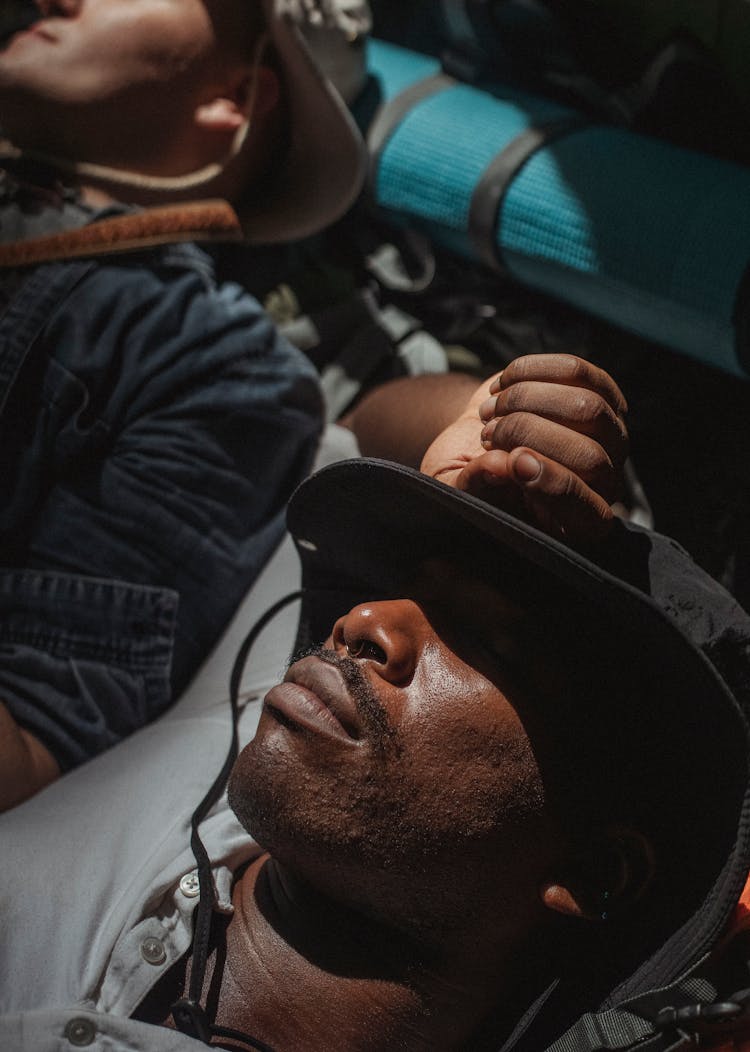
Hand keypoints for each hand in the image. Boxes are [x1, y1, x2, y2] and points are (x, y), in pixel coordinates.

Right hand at [420, 354, 628, 543]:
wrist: (475, 435)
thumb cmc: (467, 471)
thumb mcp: (456, 488)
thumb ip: (475, 486)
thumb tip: (501, 466)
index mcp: (576, 523)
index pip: (587, 512)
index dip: (555, 485)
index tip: (513, 461)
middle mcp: (604, 481)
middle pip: (588, 455)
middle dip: (528, 436)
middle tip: (486, 436)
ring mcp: (608, 435)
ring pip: (586, 407)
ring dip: (526, 400)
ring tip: (491, 412)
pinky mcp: (599, 392)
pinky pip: (577, 372)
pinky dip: (531, 371)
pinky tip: (504, 384)